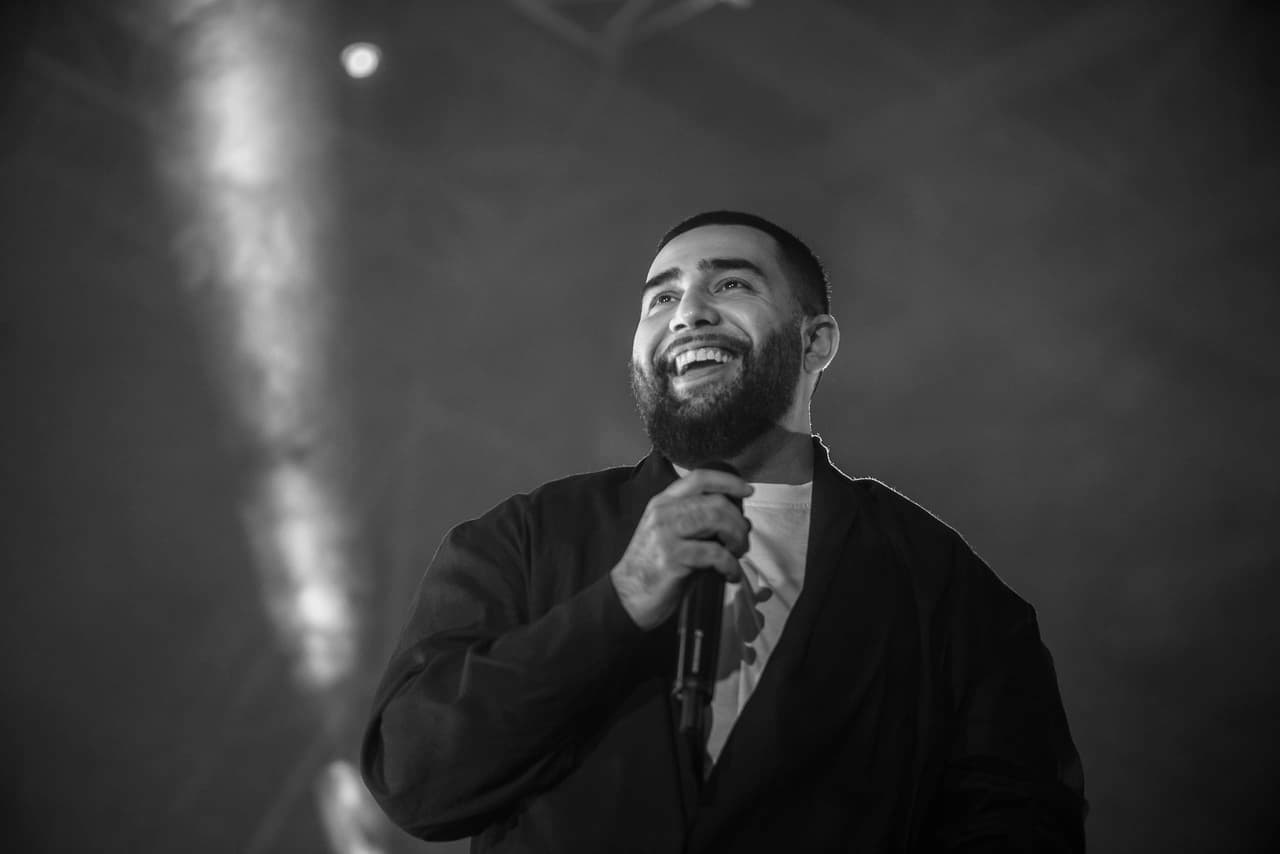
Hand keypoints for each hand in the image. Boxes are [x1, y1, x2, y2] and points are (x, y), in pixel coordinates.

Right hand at [610, 468, 752, 629]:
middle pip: (715, 502)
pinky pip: (715, 554)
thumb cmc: (656, 568)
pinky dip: (731, 566)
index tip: (748, 490)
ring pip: (716, 521)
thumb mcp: (673, 535)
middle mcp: (663, 513)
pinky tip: (730, 575)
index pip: (700, 479)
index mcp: (663, 503)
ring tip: (737, 555)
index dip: (728, 481)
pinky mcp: (672, 558)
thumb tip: (741, 522)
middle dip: (738, 523)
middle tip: (742, 542)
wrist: (629, 596)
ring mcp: (666, 534)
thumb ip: (701, 523)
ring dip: (737, 539)